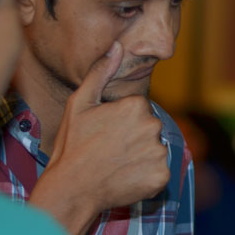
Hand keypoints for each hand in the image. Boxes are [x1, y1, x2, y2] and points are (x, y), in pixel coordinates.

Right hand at [29, 41, 169, 234]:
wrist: (72, 188)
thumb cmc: (73, 145)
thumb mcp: (80, 104)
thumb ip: (101, 73)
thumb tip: (117, 46)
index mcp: (136, 106)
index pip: (140, 111)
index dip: (123, 122)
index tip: (107, 134)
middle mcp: (152, 127)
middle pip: (150, 130)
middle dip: (135, 138)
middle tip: (111, 151)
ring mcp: (158, 153)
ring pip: (155, 151)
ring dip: (142, 158)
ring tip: (117, 165)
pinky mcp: (161, 176)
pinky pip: (159, 173)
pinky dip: (146, 177)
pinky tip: (126, 178)